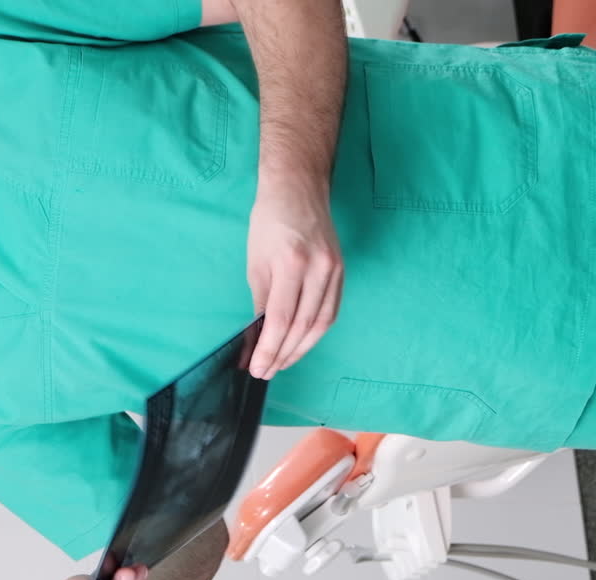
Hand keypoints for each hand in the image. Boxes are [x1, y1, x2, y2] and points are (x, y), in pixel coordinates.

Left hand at [246, 185, 342, 379]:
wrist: (298, 190)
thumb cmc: (270, 222)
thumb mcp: (256, 262)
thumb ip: (261, 301)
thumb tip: (259, 336)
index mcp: (291, 264)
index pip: (281, 319)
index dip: (269, 349)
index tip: (257, 367)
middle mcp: (318, 269)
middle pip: (303, 326)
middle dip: (283, 354)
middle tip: (266, 371)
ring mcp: (334, 270)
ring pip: (321, 324)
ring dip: (301, 349)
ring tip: (282, 363)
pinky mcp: (342, 271)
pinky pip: (331, 311)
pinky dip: (316, 332)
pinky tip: (301, 343)